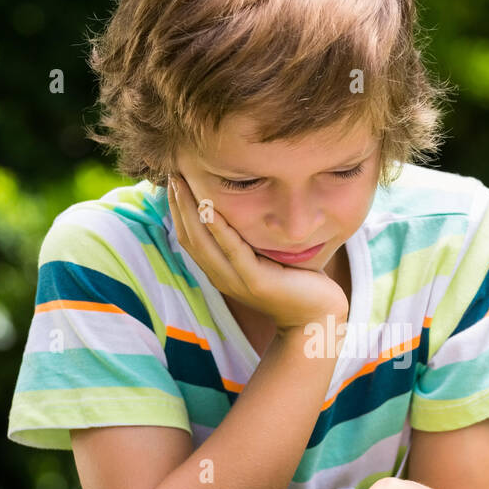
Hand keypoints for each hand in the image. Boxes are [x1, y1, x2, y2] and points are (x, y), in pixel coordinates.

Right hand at [167, 173, 348, 331]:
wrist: (316, 317)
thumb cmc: (295, 283)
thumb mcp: (265, 256)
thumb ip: (249, 238)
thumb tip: (244, 205)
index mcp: (220, 270)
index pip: (188, 236)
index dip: (177, 209)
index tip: (175, 179)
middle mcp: (221, 276)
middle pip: (188, 236)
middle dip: (178, 203)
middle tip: (172, 171)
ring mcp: (236, 280)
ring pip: (202, 241)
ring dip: (189, 210)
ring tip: (182, 182)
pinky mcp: (255, 281)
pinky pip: (231, 249)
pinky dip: (218, 227)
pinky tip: (209, 206)